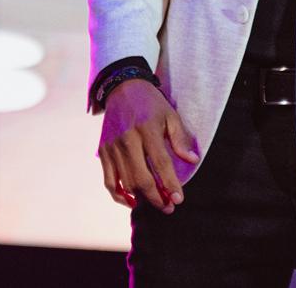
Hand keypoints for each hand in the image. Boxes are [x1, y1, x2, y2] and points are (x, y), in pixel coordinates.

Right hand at [97, 80, 198, 213]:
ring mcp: (112, 147)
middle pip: (141, 178)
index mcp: (147, 129)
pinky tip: (132, 202)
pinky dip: (119, 195)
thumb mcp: (170, 114)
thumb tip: (192, 160)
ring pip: (125, 183)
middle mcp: (127, 139)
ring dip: (141, 199)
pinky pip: (108, 181)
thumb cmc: (150, 103)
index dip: (170, 184)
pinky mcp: (103, 151)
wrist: (122, 88)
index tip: (179, 199)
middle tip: (169, 207)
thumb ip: (180, 139)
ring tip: (156, 203)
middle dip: (156, 197)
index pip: (160, 163)